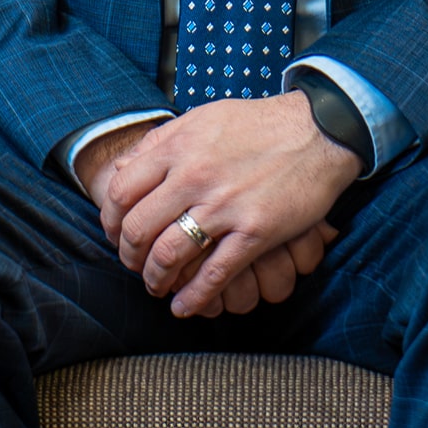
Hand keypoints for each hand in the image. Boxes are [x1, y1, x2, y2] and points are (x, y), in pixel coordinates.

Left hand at [100, 93, 358, 319]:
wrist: (316, 131)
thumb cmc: (256, 124)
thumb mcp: (201, 118)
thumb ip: (162, 141)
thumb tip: (124, 165)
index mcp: (177, 146)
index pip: (121, 189)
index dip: (110, 218)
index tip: (114, 232)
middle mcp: (193, 176)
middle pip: (139, 227)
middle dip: (129, 254)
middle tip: (133, 265)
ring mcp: (224, 206)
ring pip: (170, 254)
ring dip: (156, 279)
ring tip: (156, 286)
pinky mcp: (255, 231)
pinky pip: (215, 273)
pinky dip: (195, 297)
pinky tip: (184, 308)